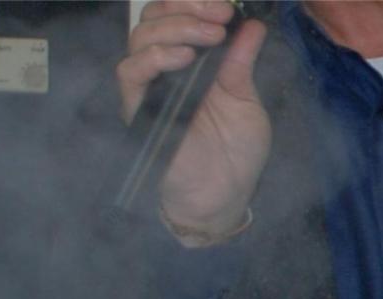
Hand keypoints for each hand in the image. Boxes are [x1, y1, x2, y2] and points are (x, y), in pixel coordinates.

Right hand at [117, 1, 271, 235]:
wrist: (226, 195)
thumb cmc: (237, 152)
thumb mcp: (247, 100)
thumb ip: (243, 61)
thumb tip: (252, 23)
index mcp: (192, 59)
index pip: (177, 13)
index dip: (196, 2)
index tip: (227, 9)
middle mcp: (166, 67)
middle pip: (155, 16)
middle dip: (187, 8)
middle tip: (219, 17)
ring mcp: (149, 87)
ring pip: (141, 36)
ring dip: (176, 27)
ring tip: (209, 37)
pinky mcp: (138, 110)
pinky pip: (130, 72)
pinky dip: (155, 57)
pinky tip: (185, 58)